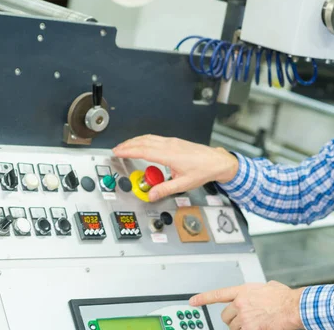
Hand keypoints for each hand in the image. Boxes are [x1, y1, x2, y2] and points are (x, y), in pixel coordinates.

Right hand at [112, 135, 238, 200]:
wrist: (217, 161)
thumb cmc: (204, 170)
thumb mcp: (183, 184)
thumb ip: (165, 189)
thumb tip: (151, 195)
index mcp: (169, 155)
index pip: (143, 151)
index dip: (128, 151)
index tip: (117, 152)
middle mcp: (169, 145)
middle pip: (143, 141)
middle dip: (128, 145)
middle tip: (116, 149)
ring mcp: (172, 142)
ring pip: (149, 138)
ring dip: (135, 141)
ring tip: (125, 146)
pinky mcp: (175, 142)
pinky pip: (155, 138)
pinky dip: (144, 140)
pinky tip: (142, 144)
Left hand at [189, 281, 305, 329]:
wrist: (293, 307)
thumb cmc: (285, 298)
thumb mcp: (268, 286)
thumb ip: (257, 291)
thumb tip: (258, 294)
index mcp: (244, 290)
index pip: (218, 294)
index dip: (203, 298)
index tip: (193, 301)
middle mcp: (241, 303)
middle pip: (225, 316)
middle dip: (233, 319)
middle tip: (244, 319)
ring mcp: (244, 318)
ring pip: (233, 328)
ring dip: (241, 327)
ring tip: (255, 323)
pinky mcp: (250, 329)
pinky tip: (258, 327)